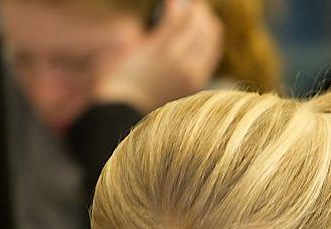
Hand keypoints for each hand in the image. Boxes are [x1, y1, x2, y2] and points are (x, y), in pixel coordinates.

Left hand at [94, 0, 223, 112]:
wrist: (117, 115)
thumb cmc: (135, 105)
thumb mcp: (167, 95)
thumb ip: (179, 77)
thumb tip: (181, 58)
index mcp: (196, 82)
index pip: (213, 43)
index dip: (207, 24)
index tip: (198, 14)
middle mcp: (192, 71)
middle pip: (209, 30)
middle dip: (200, 12)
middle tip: (189, 3)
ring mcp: (176, 60)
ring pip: (194, 22)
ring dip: (189, 5)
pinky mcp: (158, 50)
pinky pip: (174, 19)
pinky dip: (174, 4)